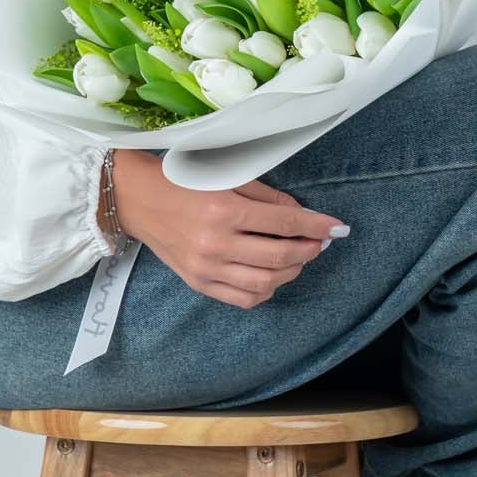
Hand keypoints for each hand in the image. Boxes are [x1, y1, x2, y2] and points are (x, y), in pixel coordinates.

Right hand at [109, 149, 345, 308]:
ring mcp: (206, 268)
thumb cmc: (182, 182)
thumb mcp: (226, 178)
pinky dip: (266, 290)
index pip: (284, 222)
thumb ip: (266, 197)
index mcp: (224, 211)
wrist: (138, 200)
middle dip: (309, 249)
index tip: (338, 227)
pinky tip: (274, 275)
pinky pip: (243, 298)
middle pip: (279, 255)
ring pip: (265, 282)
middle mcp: (216, 244)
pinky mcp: (198, 283)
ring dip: (292, 271)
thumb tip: (301, 213)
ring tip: (300, 257)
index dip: (316, 225)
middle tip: (320, 242)